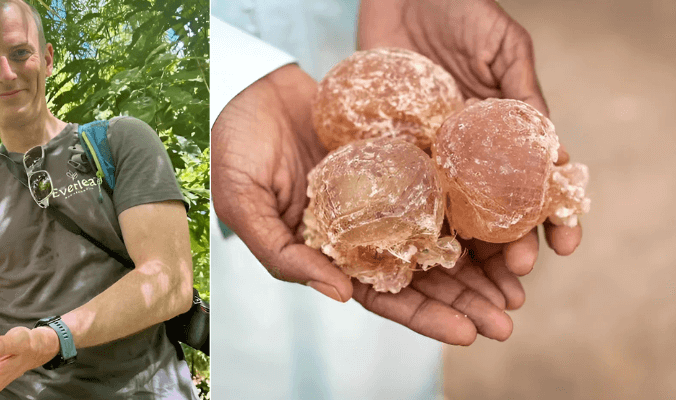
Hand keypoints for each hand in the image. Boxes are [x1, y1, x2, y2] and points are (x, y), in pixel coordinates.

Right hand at [212, 64, 524, 343]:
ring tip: (517, 280)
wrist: (250, 86)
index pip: (379, 295)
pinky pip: (438, 185)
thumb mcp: (242, 203)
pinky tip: (499, 219)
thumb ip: (281, 253)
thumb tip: (339, 295)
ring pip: (437, 235)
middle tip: (507, 318)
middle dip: (463, 299)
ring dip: (476, 262)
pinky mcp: (396, 158)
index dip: (422, 317)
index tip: (467, 333)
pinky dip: (467, 205)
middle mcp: (360, 229)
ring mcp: (382, 193)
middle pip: (420, 274)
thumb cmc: (234, 147)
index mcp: (325, 251)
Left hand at [358, 0, 582, 271]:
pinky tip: (413, 249)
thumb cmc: (460, 11)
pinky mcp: (385, 146)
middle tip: (516, 277)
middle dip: (507, 246)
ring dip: (463, 251)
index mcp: (502, 131)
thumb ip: (521, 95)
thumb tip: (554, 151)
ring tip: (473, 281)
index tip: (566, 246)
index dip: (553, 217)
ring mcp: (425, 153)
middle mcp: (465, 151)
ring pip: (446, 212)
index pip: (533, 184)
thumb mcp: (502, 48)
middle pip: (490, 211)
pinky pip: (394, 188)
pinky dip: (405, 220)